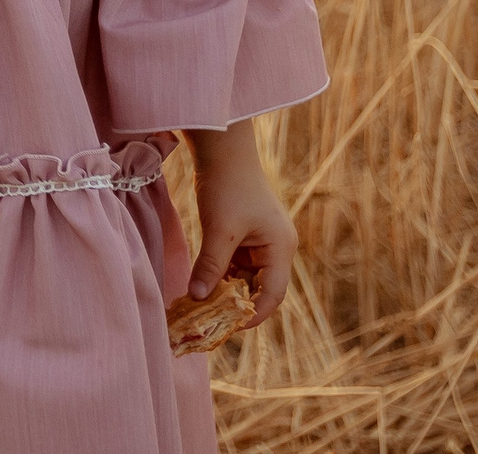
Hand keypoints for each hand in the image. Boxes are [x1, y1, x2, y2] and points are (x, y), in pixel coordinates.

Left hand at [185, 119, 297, 328]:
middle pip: (259, 288)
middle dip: (236, 305)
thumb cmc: (226, 186)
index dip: (253, 315)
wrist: (222, 149)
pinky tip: (200, 286)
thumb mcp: (218, 229)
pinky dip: (220, 276)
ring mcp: (260, 242)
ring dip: (225, 291)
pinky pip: (234, 264)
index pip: (272, 294)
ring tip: (200, 308)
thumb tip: (197, 298)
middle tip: (209, 323)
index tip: (228, 328)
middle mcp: (276, 248)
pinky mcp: (244, 235)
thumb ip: (211, 266)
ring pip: (244, 278)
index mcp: (280, 248)